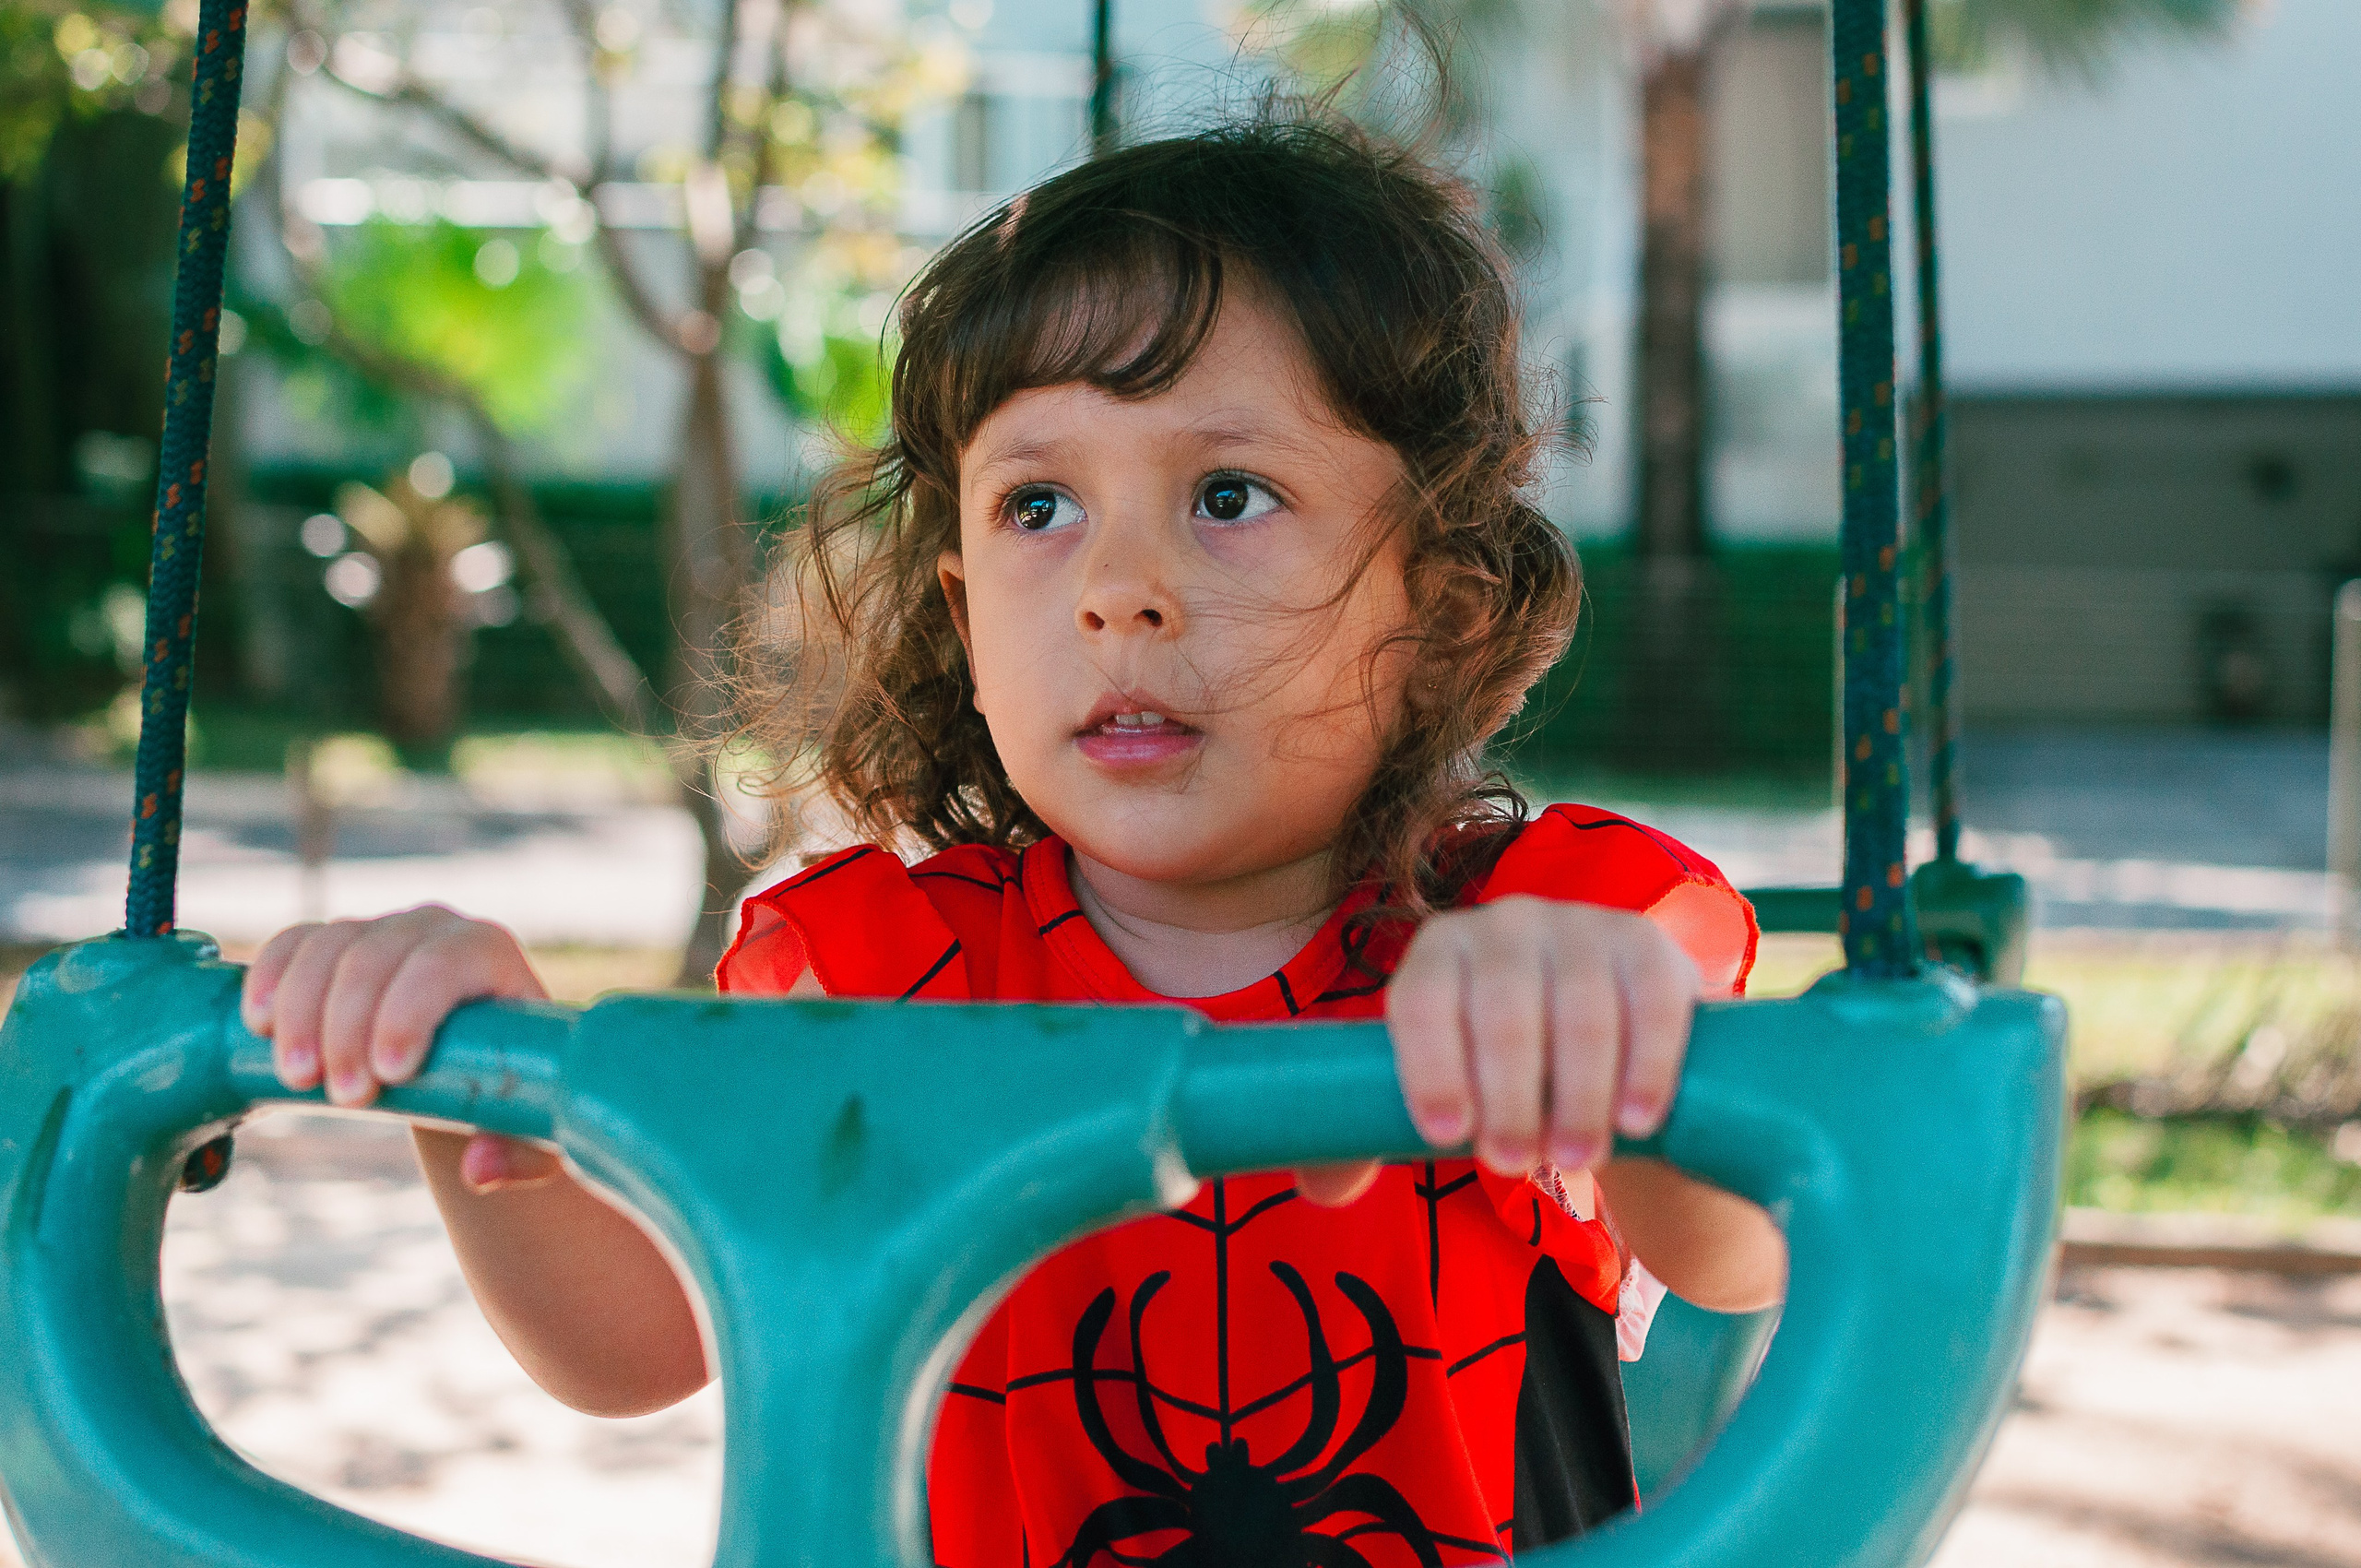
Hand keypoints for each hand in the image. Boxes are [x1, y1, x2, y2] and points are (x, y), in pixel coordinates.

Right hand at [241, 906, 561, 1191]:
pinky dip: (270, 977)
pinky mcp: (336, 944)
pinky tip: (257, 1024)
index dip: (408, 1012)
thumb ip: (521, 1155)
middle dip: (348, 1028)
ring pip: (328, 947)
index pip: (443, 965)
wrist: (470, 1070)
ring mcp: (381, 930)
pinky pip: (294, 943)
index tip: (389, 1075)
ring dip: (301, 1013)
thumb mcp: (530, 1130)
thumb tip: (478, 1168)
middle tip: (344, 1098)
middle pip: (376, 957)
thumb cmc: (510, 1095)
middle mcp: (435, 929)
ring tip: (299, 1080)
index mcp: (490, 954)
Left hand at [1386, 896, 1700, 1177]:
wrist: (1605, 1041)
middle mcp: (1505, 925)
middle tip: (1512, 1164)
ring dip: (1577, 1093)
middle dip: (1507, 1096)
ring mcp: (1581, 926)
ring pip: (1579, 1009)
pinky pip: (1649, 1002)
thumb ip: (1369, 1135)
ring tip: (1575, 1160)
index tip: (1447, 1137)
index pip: (1422, 1000)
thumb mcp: (1444, 1089)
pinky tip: (1635, 1120)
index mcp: (1438, 952)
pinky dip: (1645, 1065)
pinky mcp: (1648, 945)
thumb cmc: (1498, 1073)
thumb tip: (1321, 1190)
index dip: (1430, 1066)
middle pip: (1503, 1008)